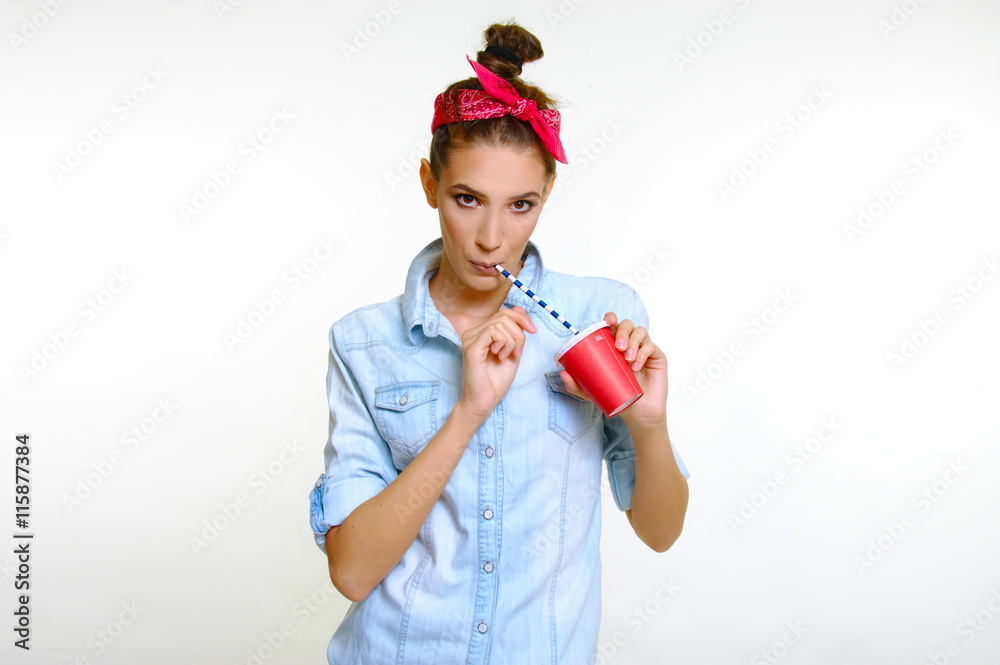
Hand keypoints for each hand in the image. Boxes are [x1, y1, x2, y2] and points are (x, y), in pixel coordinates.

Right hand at [457, 305, 535, 424]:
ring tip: (508, 356)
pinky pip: (492, 331)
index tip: (532, 331)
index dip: (521, 318)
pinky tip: (501, 356)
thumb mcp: (512, 351)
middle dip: (519, 331)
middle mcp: (473, 333)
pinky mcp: (471, 348)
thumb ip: (515, 332)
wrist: (484, 402)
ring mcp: (470, 339)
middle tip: (518, 351)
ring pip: (500, 323)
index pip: (503, 313)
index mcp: (481, 333)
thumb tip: (519, 309)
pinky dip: (504, 343)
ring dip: (512, 340)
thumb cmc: (496, 381)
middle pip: (503, 315)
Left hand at [559, 311, 667, 426]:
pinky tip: (636, 366)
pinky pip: (651, 347)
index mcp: (614, 345)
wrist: (637, 413)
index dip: (611, 318)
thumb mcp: (591, 391)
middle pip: (627, 324)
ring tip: (627, 358)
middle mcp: (630, 343)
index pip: (613, 324)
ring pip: (641, 332)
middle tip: (618, 347)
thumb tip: (562, 371)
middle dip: (623, 331)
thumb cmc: (616, 396)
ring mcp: (644, 349)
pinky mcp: (657, 357)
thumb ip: (576, 384)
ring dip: (633, 341)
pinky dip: (643, 354)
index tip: (608, 322)